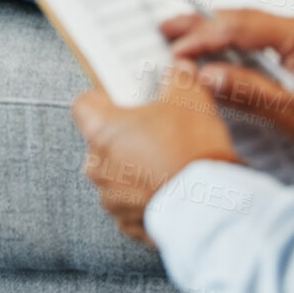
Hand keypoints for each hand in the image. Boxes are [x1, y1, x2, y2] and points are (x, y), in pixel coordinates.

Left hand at [72, 64, 240, 246]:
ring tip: (168, 165)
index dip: (103, 100)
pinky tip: (170, 190)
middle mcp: (97, 166)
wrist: (210, 207)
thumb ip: (179, 78)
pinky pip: (130, 204)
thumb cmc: (192, 149)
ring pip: (117, 174)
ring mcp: (110, 198)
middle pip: (103, 141)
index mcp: (102, 130)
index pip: (83, 105)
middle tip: (157, 133)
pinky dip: (145, 197)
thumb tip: (179, 69)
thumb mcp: (191, 98)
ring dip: (135, 170)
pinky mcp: (127, 223)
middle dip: (126, 137)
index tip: (122, 101)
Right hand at [162, 10, 293, 154]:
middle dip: (201, 23)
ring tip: (181, 35)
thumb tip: (206, 77)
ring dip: (215, 29)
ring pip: (250, 22)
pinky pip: (263, 32)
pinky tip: (217, 47)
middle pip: (241, 17)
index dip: (203, 37)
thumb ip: (248, 92)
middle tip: (165, 29)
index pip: (240, 27)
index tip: (177, 51)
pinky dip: (235, 38)